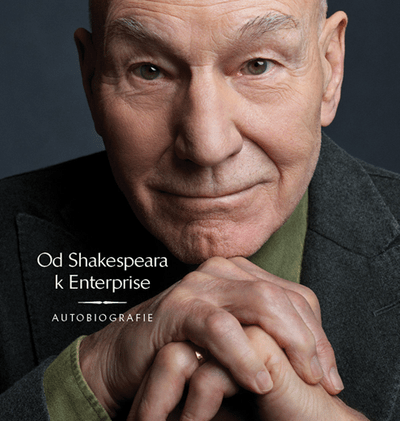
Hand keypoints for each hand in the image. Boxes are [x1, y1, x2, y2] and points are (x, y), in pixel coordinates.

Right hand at [79, 257, 341, 416]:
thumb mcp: (233, 341)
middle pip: (284, 296)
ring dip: (288, 342)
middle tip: (324, 379)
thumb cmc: (182, 352)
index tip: (330, 373)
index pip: (294, 296)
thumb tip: (314, 355)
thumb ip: (264, 334)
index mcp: (239, 274)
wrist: (123, 357)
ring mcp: (199, 286)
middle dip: (310, 340)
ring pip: (260, 301)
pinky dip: (244, 354)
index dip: (317, 335)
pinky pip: (220, 326)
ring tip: (302, 377)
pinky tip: (259, 380)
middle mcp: (222, 272)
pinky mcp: (178, 309)